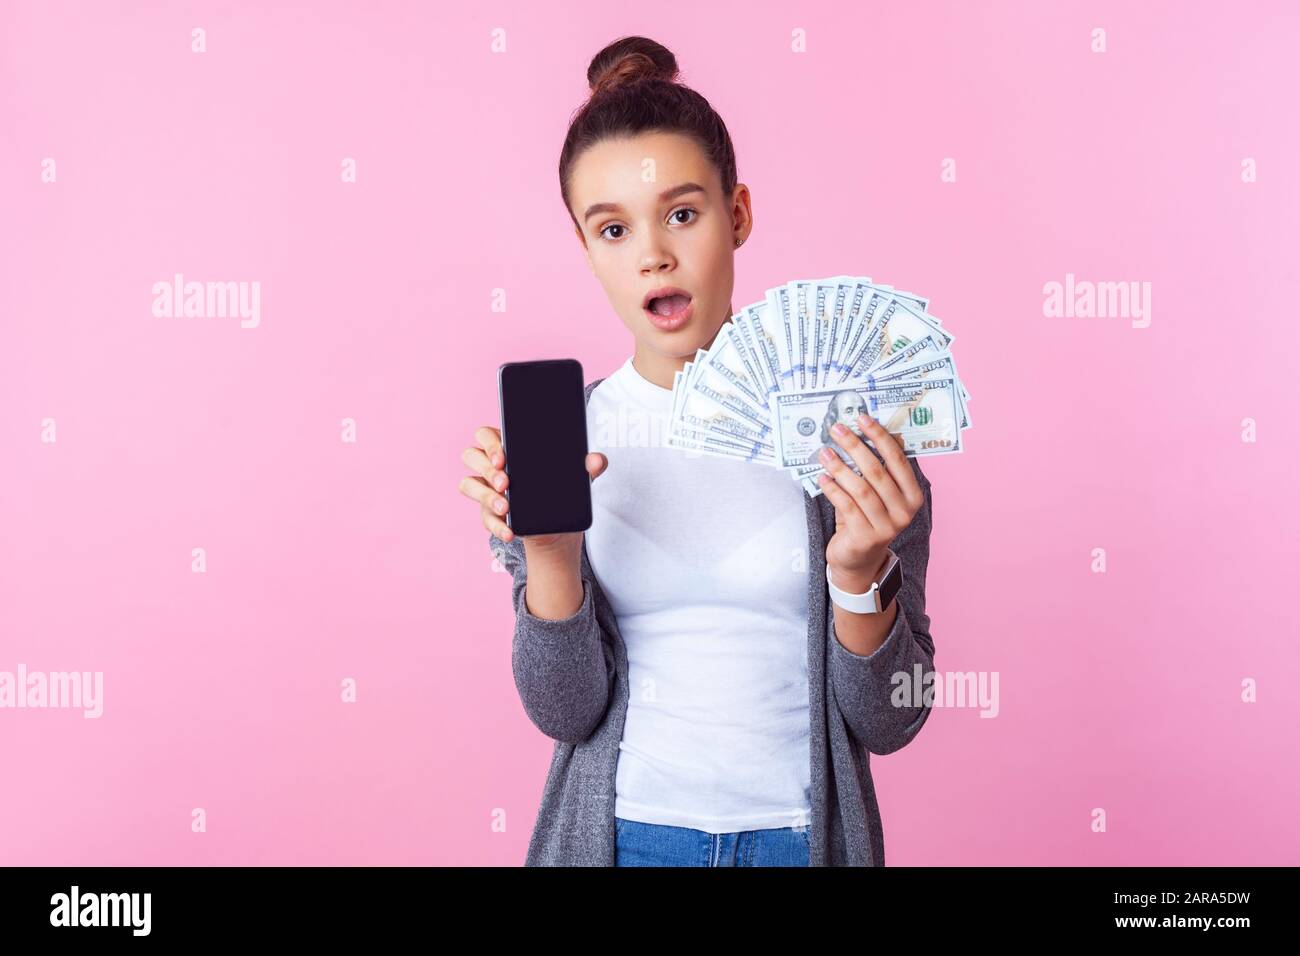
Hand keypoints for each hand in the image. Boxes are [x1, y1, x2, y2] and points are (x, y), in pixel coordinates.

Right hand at [458, 425, 607, 549]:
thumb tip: (597, 460)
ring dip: (485, 496)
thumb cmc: (560, 491)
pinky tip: (510, 532)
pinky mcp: (488, 514)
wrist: (557, 529)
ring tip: (506, 508)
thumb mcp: (576, 479)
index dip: (490, 443)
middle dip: (486, 468)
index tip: (503, 457)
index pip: (487, 434)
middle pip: (471, 455)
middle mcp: (491, 466)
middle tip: (505, 482)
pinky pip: (482, 517)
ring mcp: (486, 490)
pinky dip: (496, 526)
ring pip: (468, 484)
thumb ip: (587, 467)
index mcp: (509, 448)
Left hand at [816, 416, 924, 592]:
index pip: (899, 460)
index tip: (862, 419)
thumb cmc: (867, 517)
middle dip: (855, 446)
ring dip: (839, 467)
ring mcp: (886, 526)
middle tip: (837, 429)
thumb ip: (877, 469)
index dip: (880, 437)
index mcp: (913, 495)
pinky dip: (832, 489)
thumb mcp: (878, 494)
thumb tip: (863, 432)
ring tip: (824, 452)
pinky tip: (822, 477)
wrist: (859, 559)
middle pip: (877, 471)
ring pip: (860, 488)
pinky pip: (846, 506)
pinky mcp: (865, 537)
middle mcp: (904, 512)